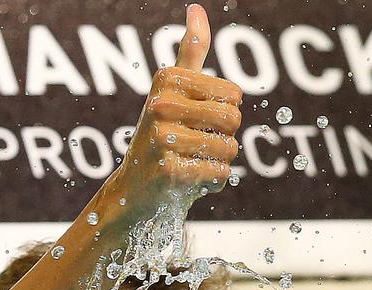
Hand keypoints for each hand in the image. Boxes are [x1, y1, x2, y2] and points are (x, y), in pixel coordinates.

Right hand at [103, 4, 242, 205]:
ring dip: (221, 160)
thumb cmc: (162, 134)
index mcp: (166, 80)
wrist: (137, 189)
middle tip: (199, 142)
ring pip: (229, 147)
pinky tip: (191, 179)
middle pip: (233, 119)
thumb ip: (190, 51)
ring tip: (195, 160)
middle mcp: (160, 105)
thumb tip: (196, 8)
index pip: (234, 93)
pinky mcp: (170, 171)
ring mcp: (162, 139)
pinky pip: (221, 173)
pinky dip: (214, 180)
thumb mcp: (172, 90)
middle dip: (226, 136)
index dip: (227, 110)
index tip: (201, 116)